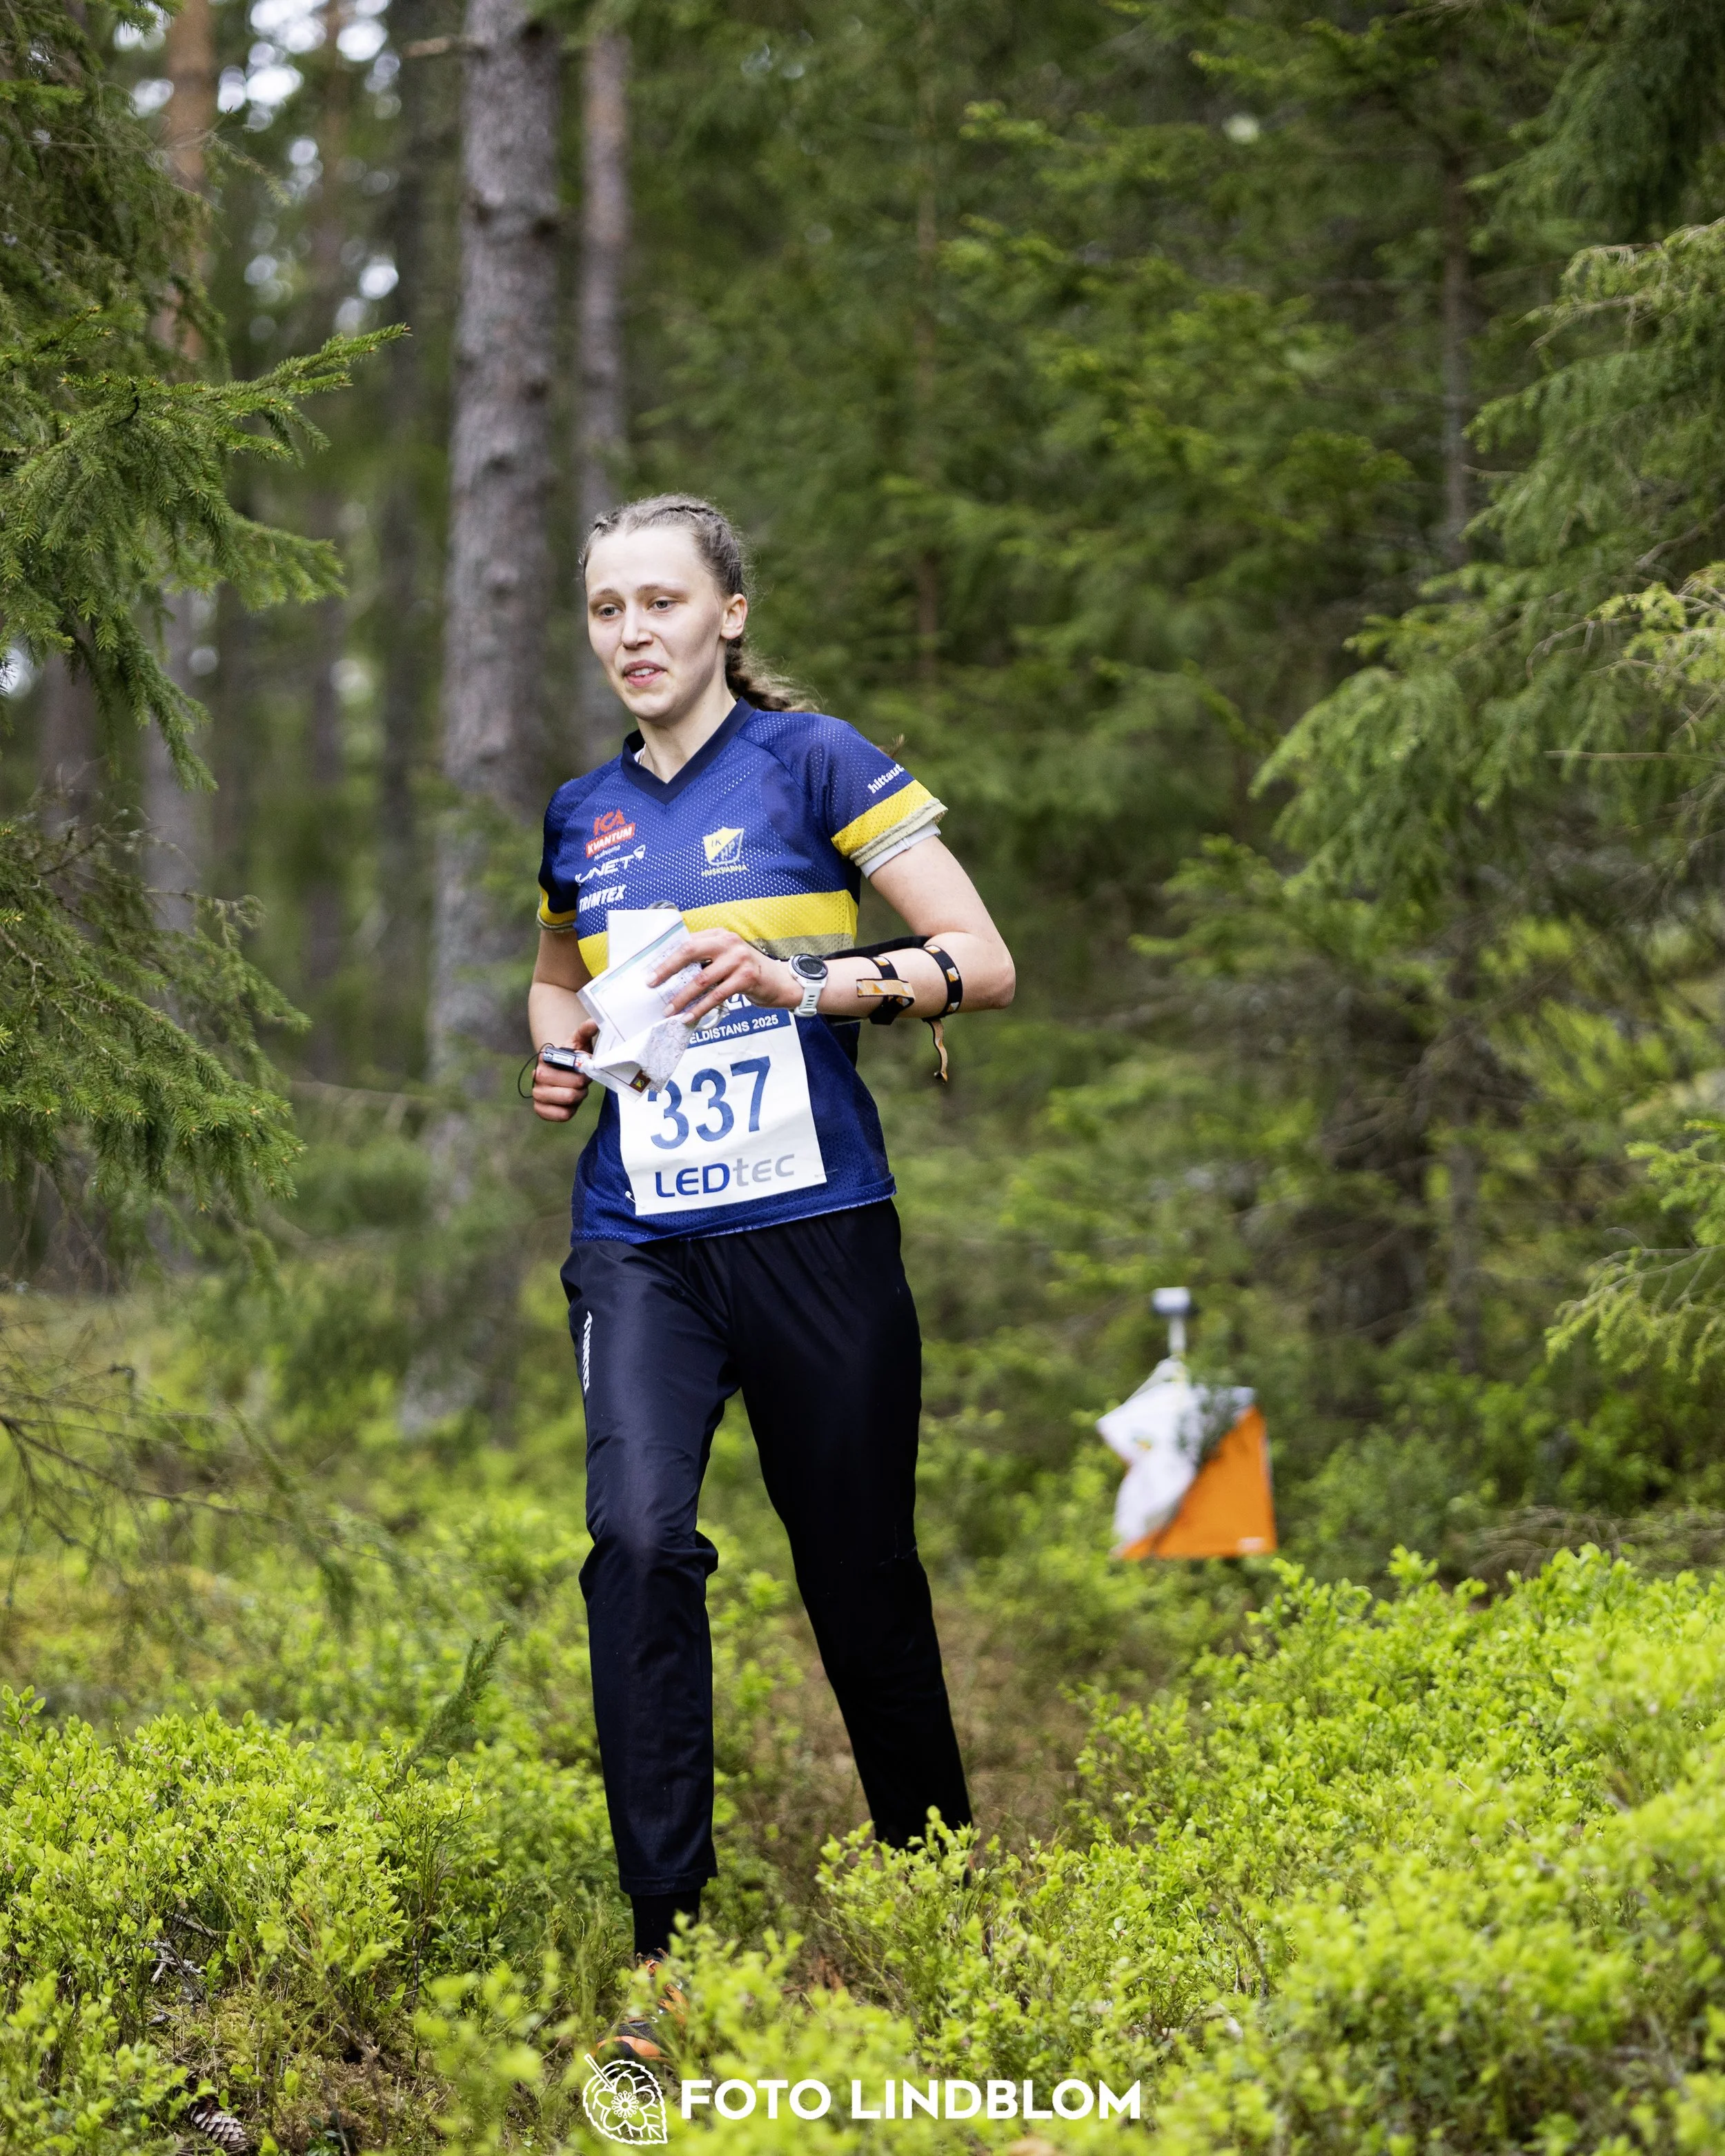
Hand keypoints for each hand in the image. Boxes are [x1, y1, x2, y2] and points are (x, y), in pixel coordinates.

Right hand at [530, 1018, 599, 1121]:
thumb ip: (585, 1032)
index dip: (583, 1069)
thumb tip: (593, 1022)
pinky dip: (571, 1110)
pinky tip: (570, 1103)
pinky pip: (562, 1115)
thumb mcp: (578, 1043)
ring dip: (578, 1096)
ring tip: (578, 1090)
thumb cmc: (572, 1058)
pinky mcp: (540, 1109)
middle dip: (583, 1085)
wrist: (562, 1072)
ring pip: (568, 1100)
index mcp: (545, 1058)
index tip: (586, 1065)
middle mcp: (538, 1075)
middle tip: (584, 1081)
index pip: (568, 1067)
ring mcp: (537, 1094)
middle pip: (570, 1087)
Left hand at [649, 929, 796, 1024]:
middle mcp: (728, 942)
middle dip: (668, 970)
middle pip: (690, 952)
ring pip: (702, 979)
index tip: (652, 973)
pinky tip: (689, 1016)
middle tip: (653, 985)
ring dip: (682, 997)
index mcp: (719, 935)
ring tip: (669, 1010)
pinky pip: (716, 995)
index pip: (687, 943)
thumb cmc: (746, 971)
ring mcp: (738, 959)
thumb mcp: (726, 957)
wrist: (779, 981)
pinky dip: (700, 1008)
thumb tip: (671, 975)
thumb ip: (705, 959)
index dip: (667, 958)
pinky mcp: (746, 977)